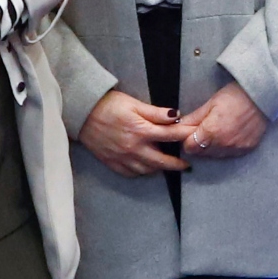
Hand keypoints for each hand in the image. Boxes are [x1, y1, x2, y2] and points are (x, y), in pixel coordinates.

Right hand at [76, 89, 190, 176]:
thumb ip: (156, 113)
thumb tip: (176, 116)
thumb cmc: (109, 105)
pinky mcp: (112, 163)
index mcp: (141, 131)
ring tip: (168, 166)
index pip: (171, 136)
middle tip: (187, 165)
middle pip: (162, 161)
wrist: (82, 113)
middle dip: (177, 164)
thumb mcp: (135, 104)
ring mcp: (123, 158)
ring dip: (160, 169)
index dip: (185, 136)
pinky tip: (147, 168)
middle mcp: (134, 149)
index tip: (194, 137)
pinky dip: (142, 172)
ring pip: (147, 170)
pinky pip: (131, 174)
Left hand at [179, 82, 268, 159]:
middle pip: (201, 153)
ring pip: (215, 155)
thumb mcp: (211, 103)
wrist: (263, 96)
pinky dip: (225, 147)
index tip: (190, 131)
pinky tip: (229, 134)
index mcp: (211, 132)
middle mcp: (223, 145)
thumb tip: (177, 125)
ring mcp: (236, 149)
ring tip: (218, 130)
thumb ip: (193, 118)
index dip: (186, 139)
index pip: (189, 147)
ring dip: (211, 147)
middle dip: (198, 143)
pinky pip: (230, 154)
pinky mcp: (246, 149)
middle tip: (203, 129)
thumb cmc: (235, 95)